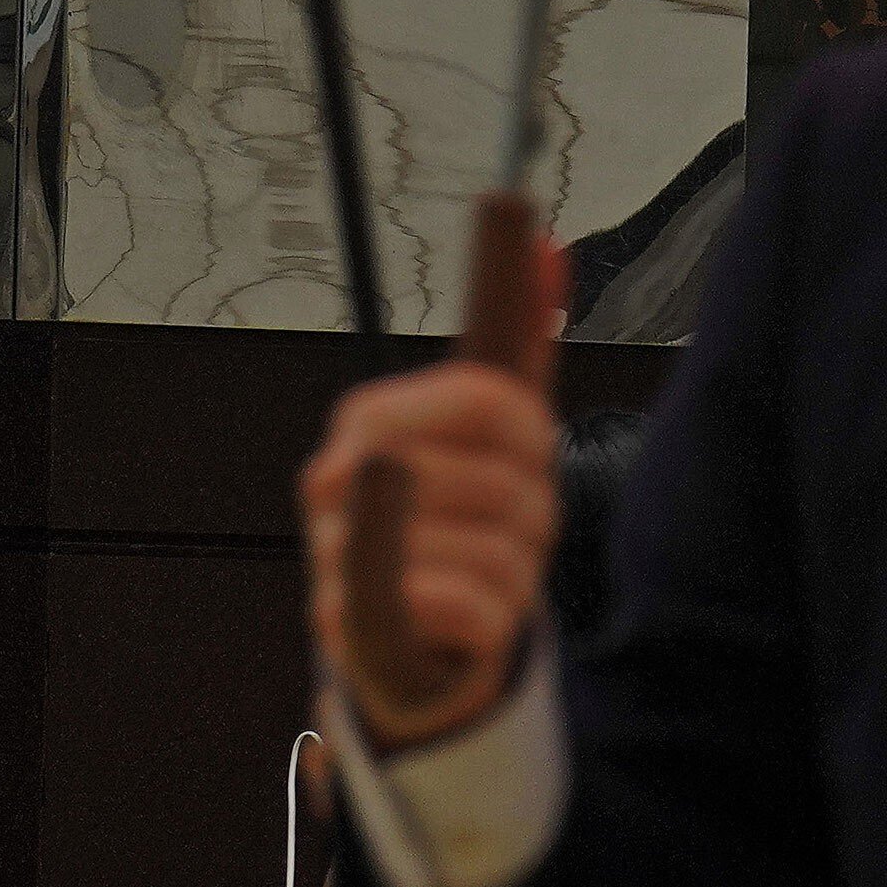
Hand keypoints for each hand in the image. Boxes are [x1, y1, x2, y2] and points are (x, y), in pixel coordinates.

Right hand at [299, 357, 561, 751]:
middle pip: (506, 483)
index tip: (518, 458)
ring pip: (496, 554)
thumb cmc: (460, 521)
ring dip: (514, 581)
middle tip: (497, 535)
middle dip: (530, 520)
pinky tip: (465, 624)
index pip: (489, 395)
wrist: (407, 646)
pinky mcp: (349, 624)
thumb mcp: (495, 432)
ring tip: (478, 583)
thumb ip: (516, 339)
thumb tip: (550, 239)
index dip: (532, 438)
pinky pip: (467, 607)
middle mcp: (336, 475)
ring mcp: (337, 550)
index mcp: (370, 418)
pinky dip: (489, 622)